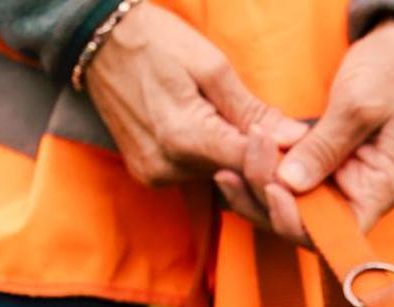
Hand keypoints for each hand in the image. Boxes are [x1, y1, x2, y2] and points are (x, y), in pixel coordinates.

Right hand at [85, 2, 305, 186]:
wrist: (98, 41)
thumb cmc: (157, 41)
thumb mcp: (211, 66)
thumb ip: (252, 109)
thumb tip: (294, 138)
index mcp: (186, 138)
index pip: (250, 166)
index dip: (276, 157)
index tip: (292, 142)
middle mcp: (169, 167)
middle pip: (233, 176)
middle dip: (256, 158)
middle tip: (268, 129)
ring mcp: (155, 175)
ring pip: (214, 178)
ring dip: (230, 158)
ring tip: (229, 120)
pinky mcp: (147, 176)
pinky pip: (191, 174)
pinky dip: (206, 158)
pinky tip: (205, 129)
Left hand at [214, 19, 393, 236]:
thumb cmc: (390, 73)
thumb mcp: (358, 105)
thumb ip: (325, 146)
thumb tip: (291, 183)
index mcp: (378, 192)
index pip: (335, 234)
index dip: (299, 223)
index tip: (272, 189)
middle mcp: (357, 197)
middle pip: (305, 226)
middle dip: (267, 202)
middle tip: (239, 166)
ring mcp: (337, 183)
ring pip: (290, 207)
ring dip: (257, 191)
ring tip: (227, 169)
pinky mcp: (320, 166)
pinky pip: (287, 183)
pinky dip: (262, 173)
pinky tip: (239, 158)